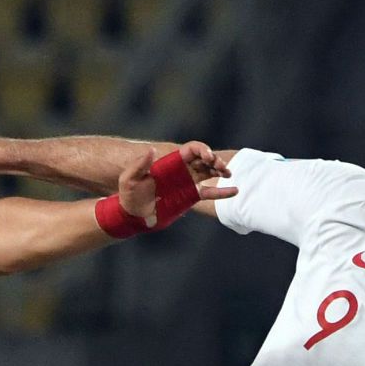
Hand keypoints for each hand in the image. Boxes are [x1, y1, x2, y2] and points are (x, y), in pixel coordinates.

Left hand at [115, 142, 236, 224]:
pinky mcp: (191, 197)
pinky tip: (235, 191)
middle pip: (204, 159)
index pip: (192, 149)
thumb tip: (151, 150)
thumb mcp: (130, 178)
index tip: (208, 157)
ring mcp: (188, 183)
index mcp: (171, 162)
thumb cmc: (129, 195)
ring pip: (210, 172)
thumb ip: (140, 164)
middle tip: (221, 167)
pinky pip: (210, 193)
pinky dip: (223, 192)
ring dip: (221, 170)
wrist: (134, 216)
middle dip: (215, 160)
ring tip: (228, 174)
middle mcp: (182, 170)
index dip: (202, 149)